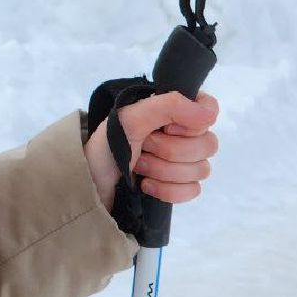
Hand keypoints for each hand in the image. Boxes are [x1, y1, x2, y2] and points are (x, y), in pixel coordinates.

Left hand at [84, 90, 219, 210]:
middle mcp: (179, 134)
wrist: (87, 186)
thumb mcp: (130, 119)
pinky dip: (167, 190)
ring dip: (164, 170)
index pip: (208, 110)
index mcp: (170, 111)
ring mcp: (179, 162)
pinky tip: (145, 185)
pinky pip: (193, 190)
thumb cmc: (104, 147)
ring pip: (201, 169)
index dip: (192, 124)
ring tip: (138, 166)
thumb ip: (169, 106)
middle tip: (143, 147)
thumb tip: (208, 114)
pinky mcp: (176, 187)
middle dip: (170, 150)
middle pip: (207, 144)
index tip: (167, 128)